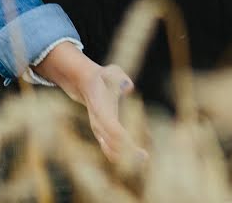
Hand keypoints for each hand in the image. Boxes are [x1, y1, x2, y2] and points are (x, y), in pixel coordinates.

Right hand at [34, 43, 147, 163]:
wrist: (86, 84)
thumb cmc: (104, 78)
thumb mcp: (112, 72)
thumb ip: (120, 78)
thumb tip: (128, 87)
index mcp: (101, 111)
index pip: (112, 128)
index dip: (122, 138)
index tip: (133, 146)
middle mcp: (99, 125)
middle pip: (112, 144)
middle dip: (127, 152)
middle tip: (144, 158)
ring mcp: (99, 132)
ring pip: (110, 151)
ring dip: (126, 158)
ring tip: (143, 160)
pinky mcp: (102, 135)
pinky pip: (111, 150)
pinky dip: (123, 156)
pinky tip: (137, 158)